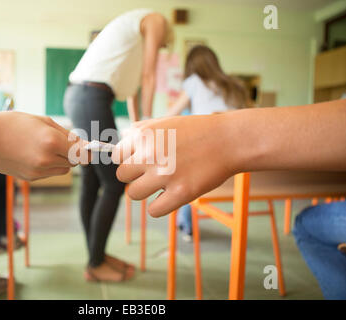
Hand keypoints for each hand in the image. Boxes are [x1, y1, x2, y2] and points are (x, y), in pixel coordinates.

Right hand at [0, 111, 88, 180]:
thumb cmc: (13, 123)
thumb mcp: (42, 121)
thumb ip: (65, 134)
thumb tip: (83, 144)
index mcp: (52, 142)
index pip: (83, 153)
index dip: (90, 151)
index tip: (93, 148)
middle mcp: (46, 160)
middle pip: (75, 162)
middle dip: (73, 153)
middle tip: (63, 142)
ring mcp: (37, 172)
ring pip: (63, 169)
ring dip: (61, 160)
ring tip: (44, 146)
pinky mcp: (30, 178)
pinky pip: (49, 173)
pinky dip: (48, 165)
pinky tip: (33, 154)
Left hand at [112, 115, 240, 216]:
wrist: (228, 140)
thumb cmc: (196, 131)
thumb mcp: (165, 122)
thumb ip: (140, 131)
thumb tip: (120, 142)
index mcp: (143, 135)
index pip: (116, 156)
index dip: (128, 160)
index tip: (140, 162)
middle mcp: (150, 153)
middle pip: (122, 176)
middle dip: (135, 176)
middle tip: (152, 173)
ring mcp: (165, 174)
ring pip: (133, 194)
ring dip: (145, 192)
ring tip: (162, 184)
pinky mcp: (180, 193)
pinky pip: (153, 210)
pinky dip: (159, 207)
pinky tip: (170, 196)